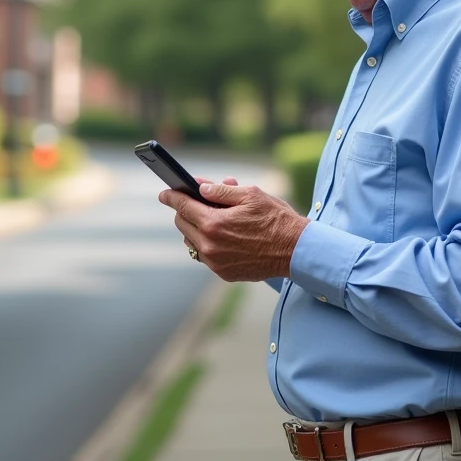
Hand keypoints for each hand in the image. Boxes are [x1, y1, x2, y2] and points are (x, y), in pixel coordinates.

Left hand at [159, 179, 306, 281]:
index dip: (171, 197)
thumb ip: (221, 192)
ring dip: (197, 228)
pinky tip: (224, 236)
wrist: (296, 250)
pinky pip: (205, 255)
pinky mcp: (224, 273)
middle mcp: (210, 246)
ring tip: (215, 218)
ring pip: (192, 241)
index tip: (165, 193)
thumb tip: (201, 187)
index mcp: (214, 223)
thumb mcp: (250, 195)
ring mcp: (216, 262)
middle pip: (183, 224)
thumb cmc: (276, 219)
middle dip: (186, 211)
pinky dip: (208, 244)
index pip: (182, 206)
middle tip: (198, 202)